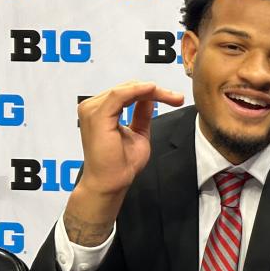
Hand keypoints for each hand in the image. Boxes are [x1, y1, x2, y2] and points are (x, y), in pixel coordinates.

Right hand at [65, 82, 183, 245]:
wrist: (112, 182)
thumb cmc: (121, 163)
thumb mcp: (139, 132)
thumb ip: (141, 114)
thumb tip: (149, 98)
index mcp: (101, 112)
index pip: (127, 93)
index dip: (151, 92)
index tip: (174, 98)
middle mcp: (93, 108)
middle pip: (128, 89)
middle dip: (155, 91)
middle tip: (177, 97)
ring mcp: (92, 110)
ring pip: (126, 89)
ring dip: (152, 90)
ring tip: (173, 97)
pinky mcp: (97, 115)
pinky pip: (119, 95)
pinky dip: (137, 90)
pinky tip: (153, 90)